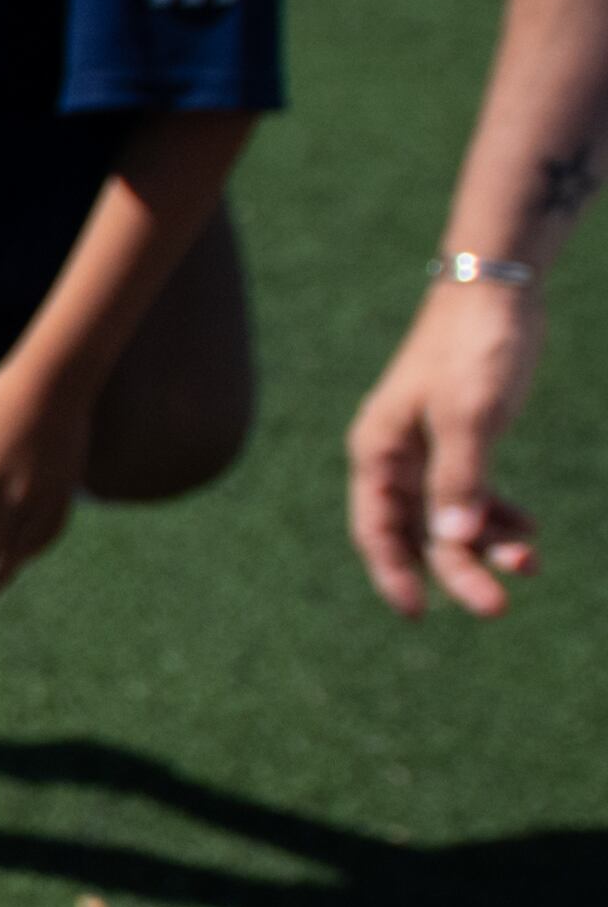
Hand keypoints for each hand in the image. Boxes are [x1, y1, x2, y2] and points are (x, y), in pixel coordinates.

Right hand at [346, 280, 545, 615]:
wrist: (496, 292)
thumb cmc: (474, 348)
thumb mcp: (470, 416)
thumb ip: (460, 480)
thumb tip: (453, 542)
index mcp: (379, 452)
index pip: (376, 529)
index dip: (393, 575)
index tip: (418, 613)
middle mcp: (395, 458)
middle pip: (418, 533)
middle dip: (458, 570)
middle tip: (498, 606)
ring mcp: (427, 451)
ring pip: (449, 517)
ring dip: (486, 546)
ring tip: (530, 564)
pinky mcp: (459, 440)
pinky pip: (472, 495)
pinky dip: (498, 517)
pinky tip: (528, 531)